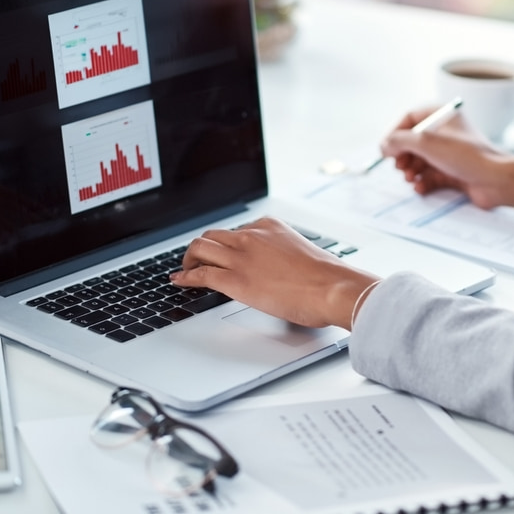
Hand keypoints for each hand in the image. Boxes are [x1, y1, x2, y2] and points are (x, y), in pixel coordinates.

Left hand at [169, 217, 378, 328]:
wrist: (332, 287)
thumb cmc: (327, 277)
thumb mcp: (302, 254)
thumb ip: (285, 255)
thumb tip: (282, 270)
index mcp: (270, 226)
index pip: (237, 230)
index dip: (226, 245)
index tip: (223, 252)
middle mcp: (252, 236)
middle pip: (213, 235)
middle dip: (201, 248)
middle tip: (197, 260)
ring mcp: (241, 256)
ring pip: (200, 248)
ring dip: (189, 259)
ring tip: (185, 270)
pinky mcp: (235, 280)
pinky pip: (201, 274)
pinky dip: (186, 277)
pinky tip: (180, 282)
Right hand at [380, 106, 513, 212]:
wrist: (496, 180)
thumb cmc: (466, 155)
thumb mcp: (425, 142)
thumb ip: (399, 140)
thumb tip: (384, 145)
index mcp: (442, 115)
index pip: (409, 117)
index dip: (394, 133)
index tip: (385, 149)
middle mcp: (446, 131)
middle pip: (412, 141)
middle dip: (403, 155)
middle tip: (400, 167)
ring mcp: (450, 152)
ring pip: (420, 160)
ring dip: (411, 170)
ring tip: (410, 178)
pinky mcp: (454, 171)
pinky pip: (430, 175)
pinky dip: (423, 182)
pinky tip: (420, 188)